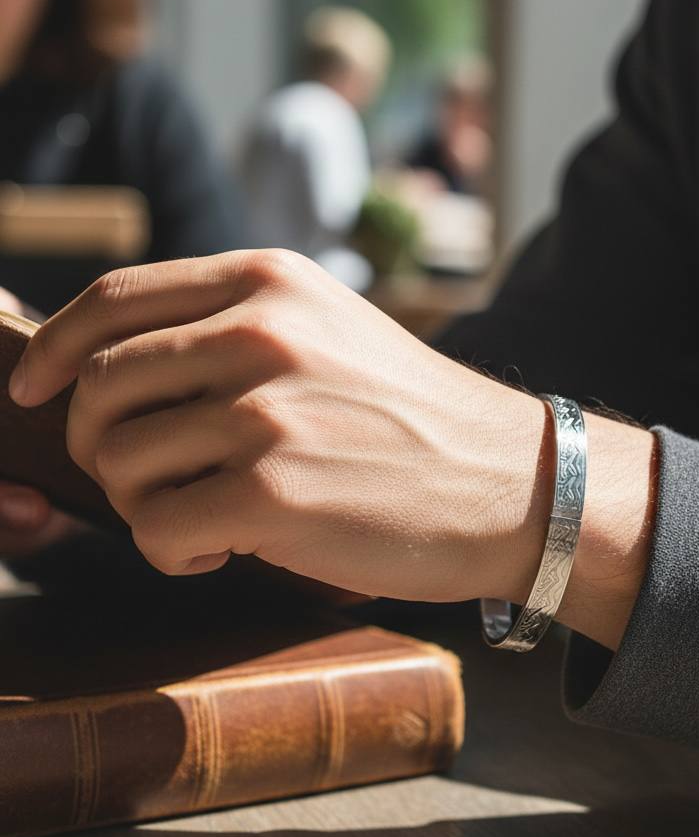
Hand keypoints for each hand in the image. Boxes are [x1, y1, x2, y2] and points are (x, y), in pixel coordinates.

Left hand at [10, 251, 655, 646]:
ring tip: (202, 519)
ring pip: (115, 460)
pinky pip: (154, 530)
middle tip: (149, 481)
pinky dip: (171, 553)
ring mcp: (267, 410)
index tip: (32, 390)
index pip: (116, 299)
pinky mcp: (274, 492)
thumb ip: (238, 330)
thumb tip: (120, 368)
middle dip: (98, 445)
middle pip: (99, 385)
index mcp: (272, 283)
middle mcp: (262, 332)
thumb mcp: (333, 334)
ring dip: (141, 504)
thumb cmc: (418, 420)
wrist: (513, 483)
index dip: (54, 349)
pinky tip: (221, 552)